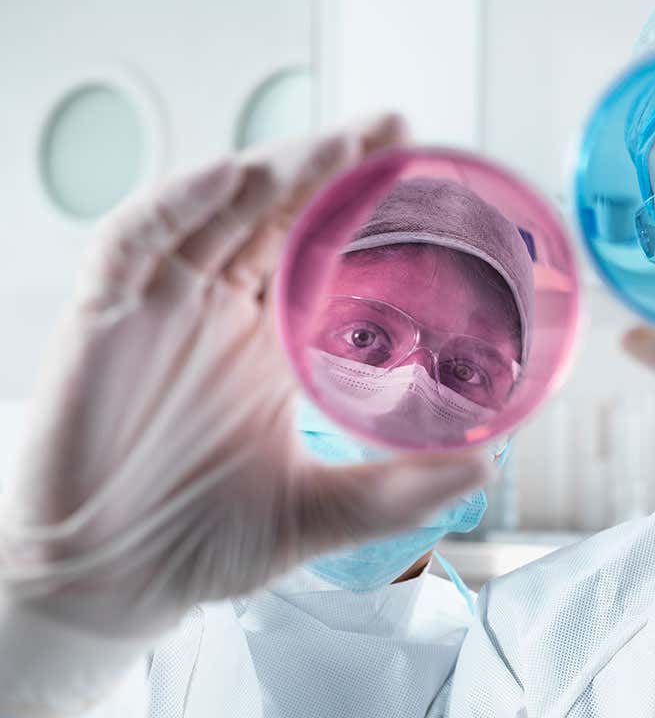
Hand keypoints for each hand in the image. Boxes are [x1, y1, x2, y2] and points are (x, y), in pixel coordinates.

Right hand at [0, 115, 489, 714]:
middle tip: (390, 129)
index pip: (320, 251)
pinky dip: (176, 206)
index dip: (361, 207)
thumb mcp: (319, 515)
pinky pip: (133, 243)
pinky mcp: (105, 320)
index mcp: (273, 347)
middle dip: (329, 167)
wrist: (111, 587)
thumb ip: (397, 493)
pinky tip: (231, 181)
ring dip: (273, 172)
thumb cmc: (204, 546)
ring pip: (216, 214)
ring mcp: (162, 311)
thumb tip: (486, 469)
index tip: (418, 169)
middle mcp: (222, 315)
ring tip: (337, 145)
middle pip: (276, 215)